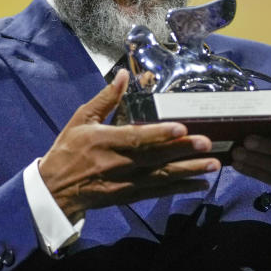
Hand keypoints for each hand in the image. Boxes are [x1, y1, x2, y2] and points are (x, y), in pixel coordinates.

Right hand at [39, 70, 219, 219]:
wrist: (56, 190)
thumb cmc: (69, 150)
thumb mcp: (82, 119)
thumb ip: (105, 99)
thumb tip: (122, 75)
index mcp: (107, 141)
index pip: (137, 137)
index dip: (160, 134)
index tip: (182, 127)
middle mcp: (120, 164)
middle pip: (156, 158)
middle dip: (183, 151)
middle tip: (208, 144)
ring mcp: (127, 182)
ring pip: (163, 177)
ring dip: (190, 171)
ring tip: (214, 165)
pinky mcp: (131, 196)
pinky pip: (160, 192)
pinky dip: (181, 188)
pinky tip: (201, 184)